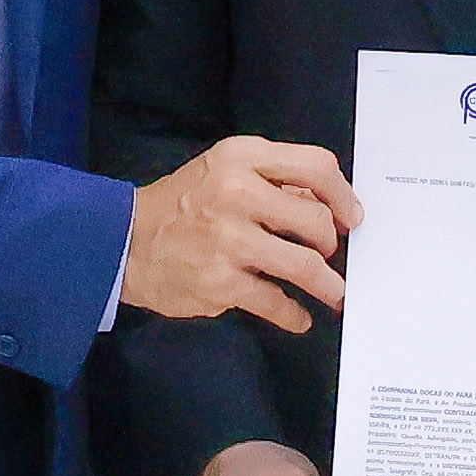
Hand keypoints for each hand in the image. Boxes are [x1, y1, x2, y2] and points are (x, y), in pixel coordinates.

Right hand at [124, 136, 356, 329]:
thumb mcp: (223, 170)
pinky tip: (298, 318)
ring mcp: (229, 239)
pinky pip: (276, 302)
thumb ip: (272, 180)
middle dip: (330, 244)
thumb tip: (325, 206)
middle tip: (327, 256)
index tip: (351, 218)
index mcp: (241, 158)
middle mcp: (237, 193)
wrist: (125, 241)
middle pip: (316, 219)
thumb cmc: (182, 205)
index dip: (343, 196)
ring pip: (305, 264)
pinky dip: (294, 315)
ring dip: (327, 286)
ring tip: (334, 294)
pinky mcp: (222, 281)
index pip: (316, 166)